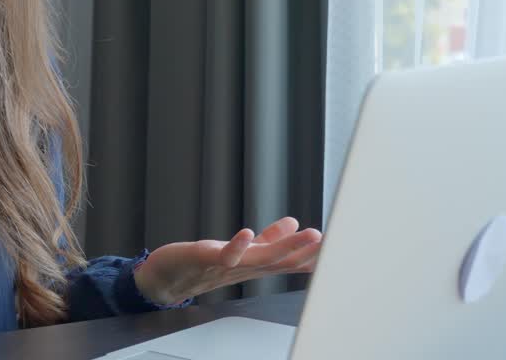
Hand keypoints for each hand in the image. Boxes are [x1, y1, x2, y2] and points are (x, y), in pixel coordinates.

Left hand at [134, 216, 321, 304]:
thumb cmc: (202, 265)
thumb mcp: (240, 250)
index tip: (341, 244)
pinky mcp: (204, 258)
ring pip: (259, 259)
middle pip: (280, 261)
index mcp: (254, 264)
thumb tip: (292, 223)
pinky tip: (247, 233)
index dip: (313, 253)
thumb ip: (266, 239)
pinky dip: (236, 245)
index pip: (289, 260)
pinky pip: (223, 254)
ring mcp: (225, 265)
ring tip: (305, 233)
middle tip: (329, 239)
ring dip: (283, 247)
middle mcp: (244, 268)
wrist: (164, 280)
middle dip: (305, 250)